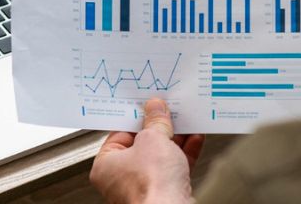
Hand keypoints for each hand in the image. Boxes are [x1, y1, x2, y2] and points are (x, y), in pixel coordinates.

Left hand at [90, 98, 204, 203]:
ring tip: (185, 120)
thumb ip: (155, 122)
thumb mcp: (153, 139)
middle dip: (158, 128)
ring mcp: (144, 188)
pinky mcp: (165, 194)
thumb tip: (155, 109)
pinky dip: (184, 153)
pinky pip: (174, 169)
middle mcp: (122, 179)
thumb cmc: (150, 185)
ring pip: (160, 157)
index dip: (136, 117)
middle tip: (168, 111)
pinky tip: (194, 138)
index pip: (120, 134)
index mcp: (106, 165)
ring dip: (175, 138)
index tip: (148, 106)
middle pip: (142, 145)